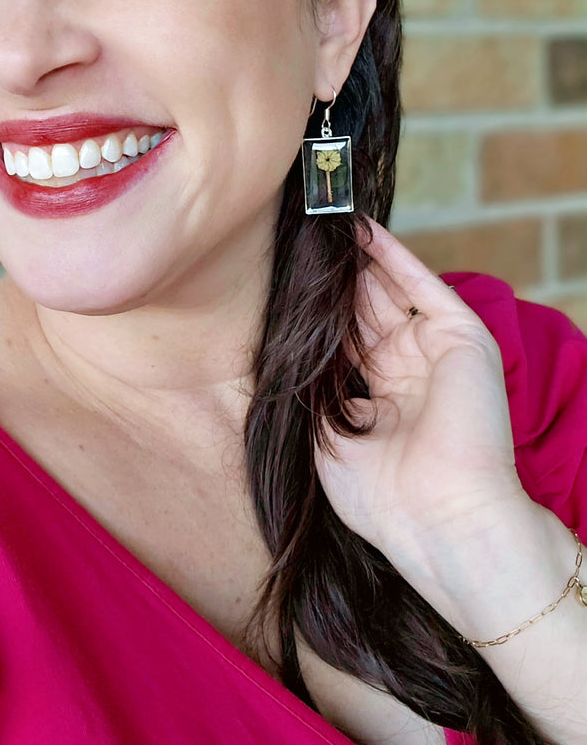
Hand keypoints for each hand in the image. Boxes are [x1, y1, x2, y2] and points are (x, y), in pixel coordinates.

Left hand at [314, 217, 526, 560]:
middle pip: (364, 311)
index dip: (317, 314)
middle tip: (301, 239)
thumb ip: (310, 391)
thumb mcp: (325, 441)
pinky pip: (422, 285)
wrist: (443, 520)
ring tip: (325, 223)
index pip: (343, 342)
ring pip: (389, 292)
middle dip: (335, 279)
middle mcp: (407, 374)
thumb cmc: (383, 498)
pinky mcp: (461, 337)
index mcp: (378, 403)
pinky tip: (361, 229)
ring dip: (358, 259)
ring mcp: (434, 353)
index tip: (284, 281)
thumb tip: (285, 350)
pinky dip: (392, 255)